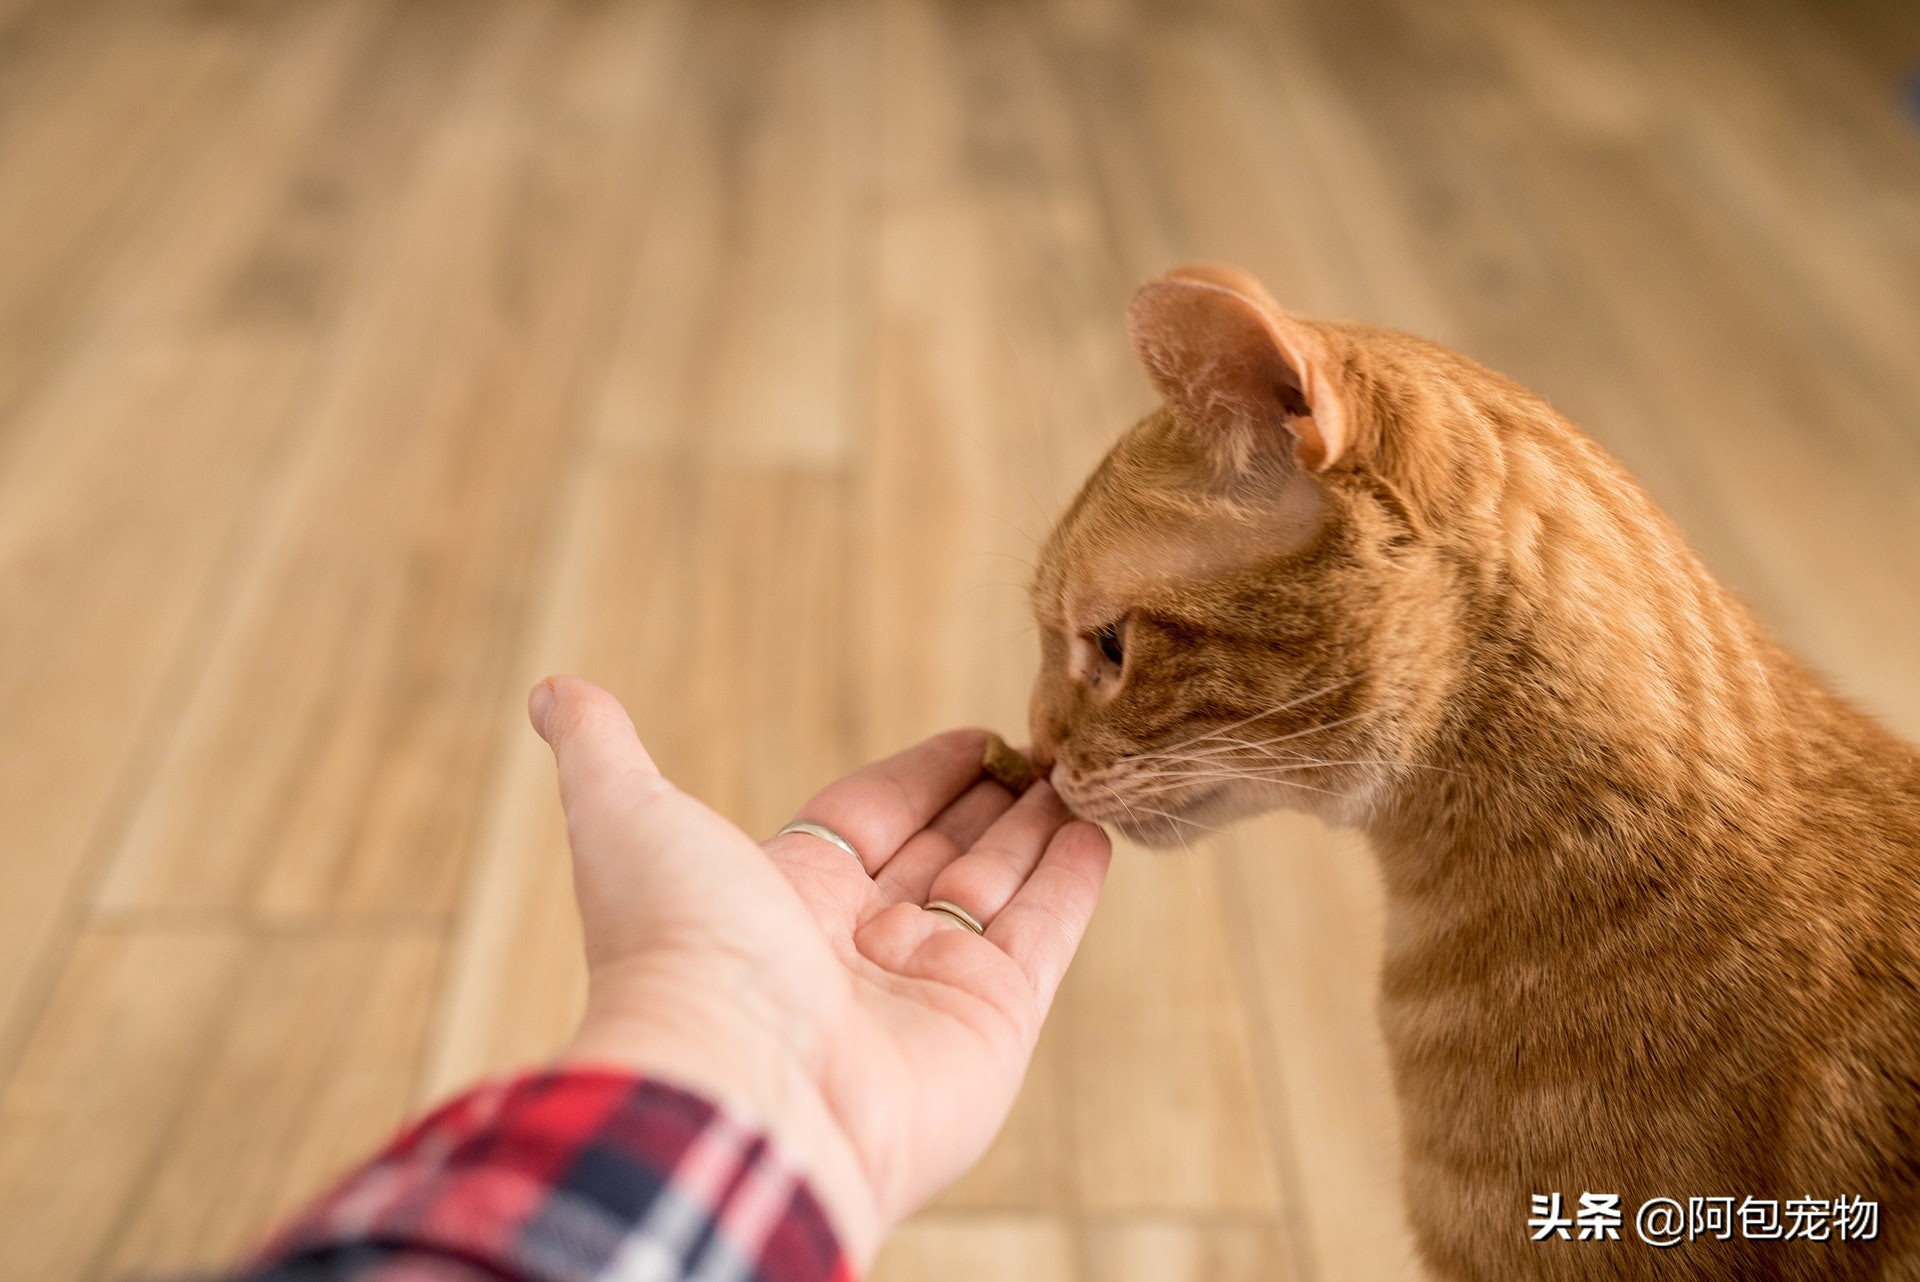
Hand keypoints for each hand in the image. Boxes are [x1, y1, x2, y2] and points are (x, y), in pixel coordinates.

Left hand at [530, 677, 1110, 1266]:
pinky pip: (1042, 936)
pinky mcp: (992, 1022)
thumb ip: (603, 751)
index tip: (975, 732)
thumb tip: (555, 691)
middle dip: (990, 799)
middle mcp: (856, 945)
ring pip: (997, 887)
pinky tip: (1096, 828)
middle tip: (1042, 745)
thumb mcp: (628, 818)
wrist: (735, 1084)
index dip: (922, 772)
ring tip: (1081, 769)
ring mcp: (927, 987)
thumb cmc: (677, 949)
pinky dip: (1071, 883)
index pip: (871, 816)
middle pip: (939, 851)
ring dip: (1038, 828)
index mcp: (783, 897)